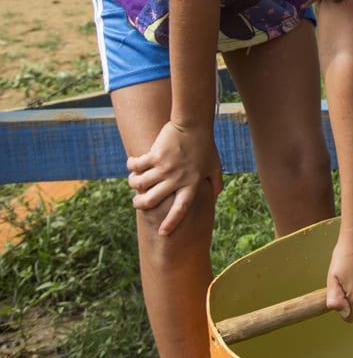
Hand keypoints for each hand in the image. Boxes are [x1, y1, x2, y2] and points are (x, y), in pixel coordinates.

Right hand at [126, 121, 222, 235]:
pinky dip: (131, 166)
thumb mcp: (214, 166)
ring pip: (140, 184)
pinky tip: (132, 164)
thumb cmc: (205, 146)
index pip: (181, 209)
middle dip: (140, 204)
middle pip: (152, 200)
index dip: (171, 222)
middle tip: (137, 202)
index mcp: (192, 184)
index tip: (162, 233)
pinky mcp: (154, 156)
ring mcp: (165, 168)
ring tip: (135, 180)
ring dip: (134, 183)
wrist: (194, 124)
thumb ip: (215, 183)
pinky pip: (136, 166)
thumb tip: (215, 198)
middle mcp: (177, 179)